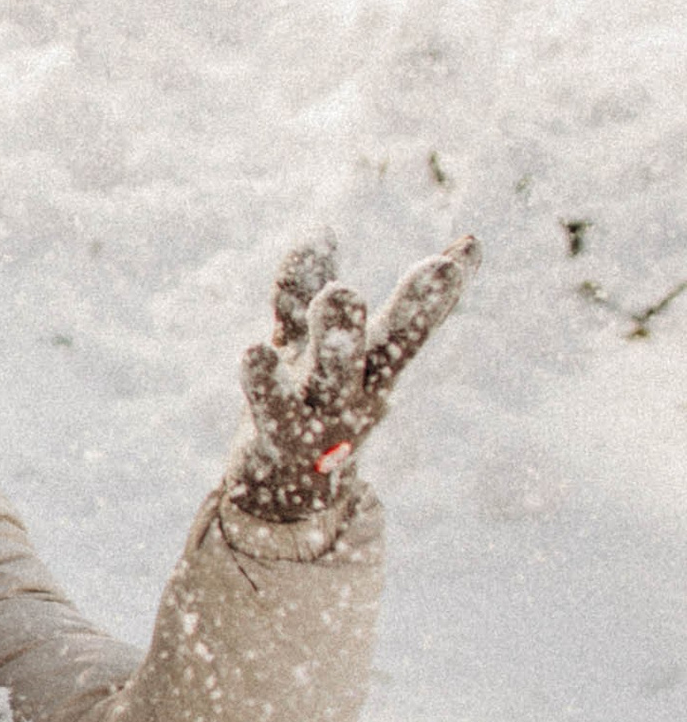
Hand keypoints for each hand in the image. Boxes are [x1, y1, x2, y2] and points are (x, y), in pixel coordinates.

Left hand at [224, 232, 479, 526]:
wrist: (281, 494)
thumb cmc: (303, 403)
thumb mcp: (304, 341)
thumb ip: (305, 285)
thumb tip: (320, 227)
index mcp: (374, 366)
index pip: (412, 324)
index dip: (438, 291)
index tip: (466, 248)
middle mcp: (359, 390)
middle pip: (391, 349)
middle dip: (414, 309)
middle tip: (437, 266)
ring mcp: (324, 418)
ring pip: (336, 377)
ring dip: (341, 338)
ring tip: (342, 291)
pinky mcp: (279, 439)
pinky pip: (273, 410)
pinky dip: (266, 384)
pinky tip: (256, 349)